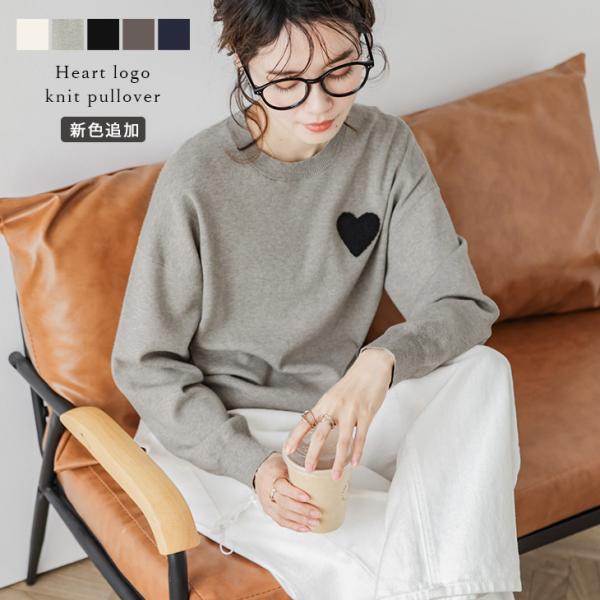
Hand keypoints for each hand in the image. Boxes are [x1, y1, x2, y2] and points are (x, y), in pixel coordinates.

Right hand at [253, 452, 322, 531]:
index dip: (294, 493)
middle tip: (317, 513)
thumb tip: (320, 470)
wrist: (260, 474)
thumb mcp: (286, 463)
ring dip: (300, 521)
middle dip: (302, 510)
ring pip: (284, 515)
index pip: (282, 487)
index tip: (307, 497)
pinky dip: (295, 526)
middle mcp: (269, 493)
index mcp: (273, 478)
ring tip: (315, 522)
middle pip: (284, 504)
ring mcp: (269, 505)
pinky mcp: (271, 513)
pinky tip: (305, 528)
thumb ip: (298, 469)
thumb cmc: (276, 467)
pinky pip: (282, 522)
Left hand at [284, 348, 393, 479]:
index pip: (306, 421)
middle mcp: (335, 407)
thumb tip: (321, 430)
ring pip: (342, 441)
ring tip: (335, 476)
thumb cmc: (354, 383)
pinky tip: (355, 464)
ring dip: (338, 461)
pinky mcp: (366, 413)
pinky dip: (357, 452)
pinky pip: (360, 436)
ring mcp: (351, 411)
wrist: (372, 367)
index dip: (295, 436)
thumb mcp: (335, 395)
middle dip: (313, 454)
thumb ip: (329, 411)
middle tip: (308, 470)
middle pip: (320, 434)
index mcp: (325, 403)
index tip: (287, 450)